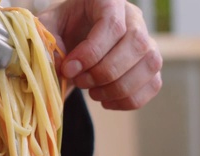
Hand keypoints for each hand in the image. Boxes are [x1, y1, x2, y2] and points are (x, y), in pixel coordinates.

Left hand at [38, 0, 162, 109]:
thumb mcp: (46, 29)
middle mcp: (133, 17)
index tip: (69, 69)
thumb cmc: (59, 30)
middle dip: (105, 72)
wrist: (71, 41)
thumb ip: (47, 44)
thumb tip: (60, 65)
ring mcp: (146, 41)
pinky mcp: (148, 65)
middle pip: (137, 44)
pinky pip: (153, 84)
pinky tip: (106, 101)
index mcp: (107, 1)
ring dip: (118, 88)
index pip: (112, 24)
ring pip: (150, 65)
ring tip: (92, 93)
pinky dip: (129, 100)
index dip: (92, 52)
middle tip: (80, 82)